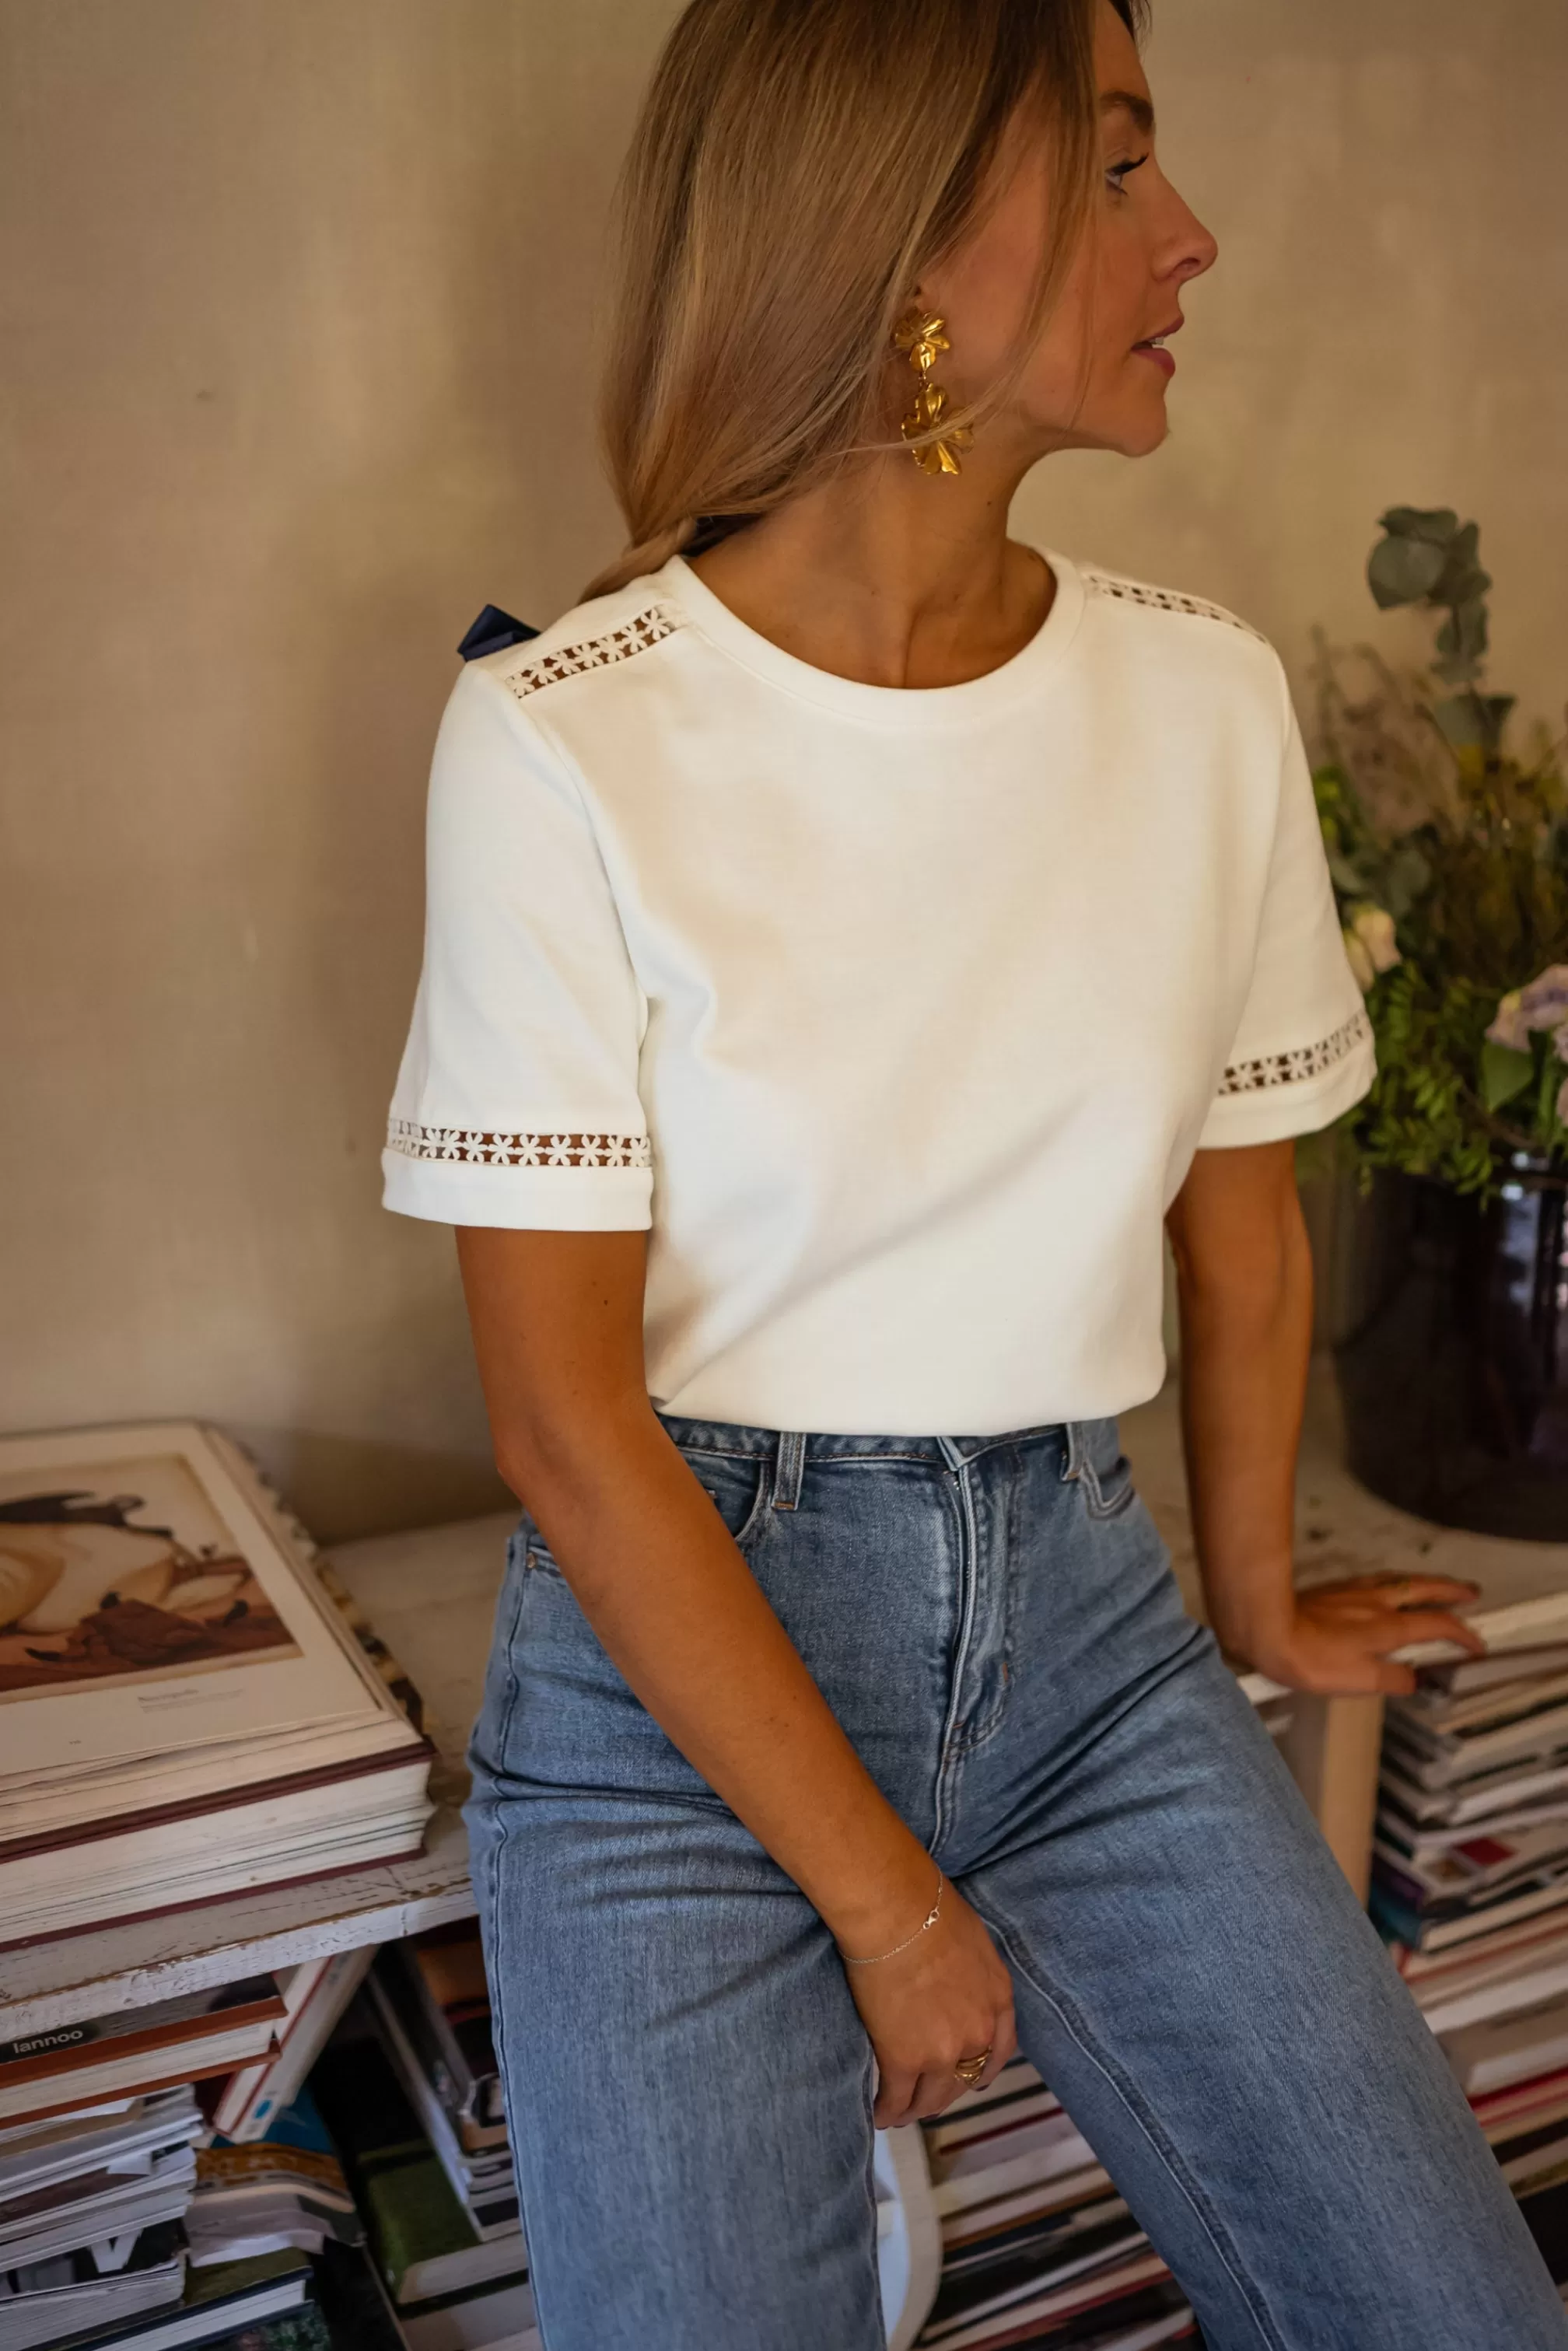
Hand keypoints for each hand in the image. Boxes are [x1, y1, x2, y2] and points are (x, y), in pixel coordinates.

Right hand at [841, 1878, 1017, 2126]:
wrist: (897, 1912)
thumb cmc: (929, 1906)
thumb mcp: (972, 1939)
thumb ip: (972, 1971)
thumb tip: (956, 1976)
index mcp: (998, 2000)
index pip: (998, 2052)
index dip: (979, 2070)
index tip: (967, 2078)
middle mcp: (978, 2034)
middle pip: (963, 2081)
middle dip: (944, 2093)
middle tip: (924, 2097)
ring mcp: (943, 2052)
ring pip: (931, 2099)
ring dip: (914, 2108)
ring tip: (897, 2112)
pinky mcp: (904, 2060)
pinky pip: (895, 2099)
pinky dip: (886, 2110)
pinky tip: (877, 2113)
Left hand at [1246, 1573, 1484, 1695]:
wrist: (1267, 1629)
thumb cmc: (1315, 1660)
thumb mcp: (1360, 1681)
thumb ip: (1394, 1680)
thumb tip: (1415, 1679)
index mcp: (1390, 1626)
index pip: (1438, 1625)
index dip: (1462, 1634)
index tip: (1477, 1645)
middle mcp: (1378, 1602)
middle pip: (1423, 1588)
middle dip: (1451, 1590)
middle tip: (1472, 1592)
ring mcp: (1355, 1590)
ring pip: (1399, 1580)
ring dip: (1424, 1581)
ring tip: (1436, 1585)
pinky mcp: (1334, 1588)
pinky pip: (1377, 1579)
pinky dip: (1395, 1581)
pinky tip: (1388, 1586)